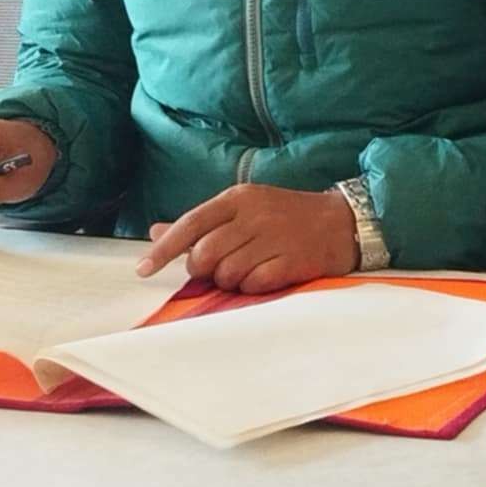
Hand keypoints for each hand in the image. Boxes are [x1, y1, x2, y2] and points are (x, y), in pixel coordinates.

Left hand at [136, 185, 359, 292]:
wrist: (342, 222)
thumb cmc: (286, 216)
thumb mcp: (244, 209)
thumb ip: (201, 223)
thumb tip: (156, 232)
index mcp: (239, 199)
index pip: (191, 224)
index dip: (164, 250)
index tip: (143, 270)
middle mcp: (254, 215)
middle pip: (204, 254)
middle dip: (204, 270)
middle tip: (219, 268)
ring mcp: (275, 238)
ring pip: (226, 273)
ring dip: (231, 280)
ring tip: (249, 269)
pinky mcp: (292, 261)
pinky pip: (254, 285)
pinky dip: (253, 287)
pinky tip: (266, 276)